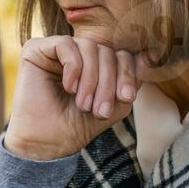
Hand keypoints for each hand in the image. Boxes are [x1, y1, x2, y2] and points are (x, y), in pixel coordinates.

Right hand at [4, 36, 139, 160]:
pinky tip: (68, 87)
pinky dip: (73, 67)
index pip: (120, 54)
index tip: (126, 97)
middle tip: (100, 110)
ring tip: (83, 104)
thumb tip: (152, 55)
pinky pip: (66, 44)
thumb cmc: (79, 125)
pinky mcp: (37, 49)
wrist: (48, 143)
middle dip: (108, 81)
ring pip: (89, 47)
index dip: (127, 73)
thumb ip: (132, 81)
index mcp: (95, 63)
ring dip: (91, 79)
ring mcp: (56, 49)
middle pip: (107, 50)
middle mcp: (77, 52)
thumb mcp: (115, 104)